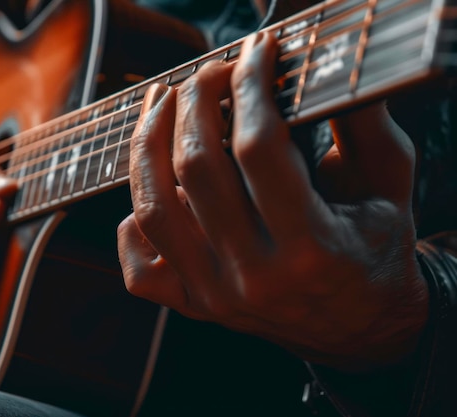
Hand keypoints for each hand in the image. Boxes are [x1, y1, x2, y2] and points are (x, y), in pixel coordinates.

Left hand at [117, 33, 428, 371]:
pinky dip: (133, 224)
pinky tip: (154, 194)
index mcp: (313, 248)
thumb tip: (320, 66)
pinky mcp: (194, 306)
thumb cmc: (375, 252)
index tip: (253, 53)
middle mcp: (255, 277)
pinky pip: (140, 268)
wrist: (360, 329)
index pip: (259, 148)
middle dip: (195, 102)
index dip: (249, 86)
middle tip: (207, 73)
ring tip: (160, 104)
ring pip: (154, 209)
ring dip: (147, 145)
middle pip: (197, 169)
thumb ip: (364, 125)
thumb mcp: (389, 187)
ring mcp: (215, 295)